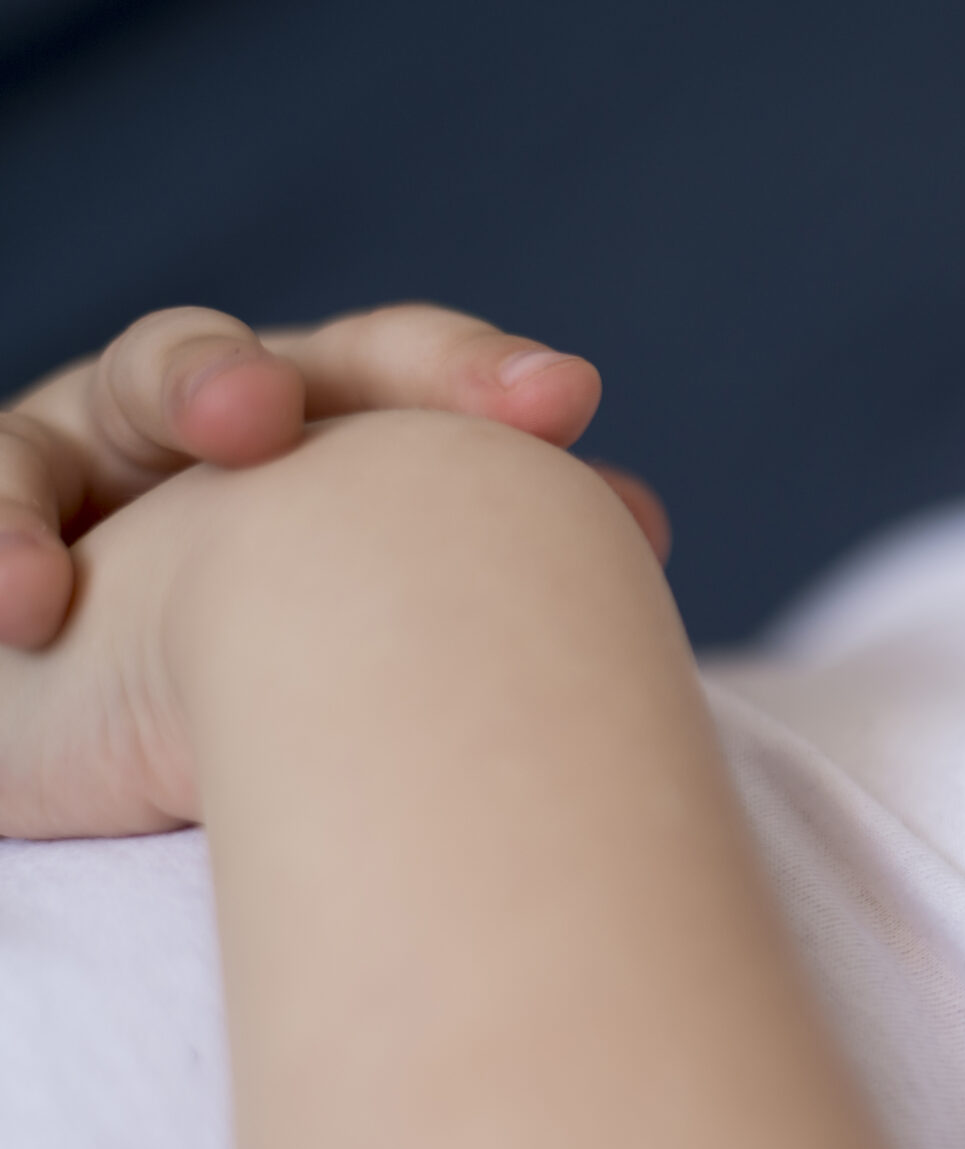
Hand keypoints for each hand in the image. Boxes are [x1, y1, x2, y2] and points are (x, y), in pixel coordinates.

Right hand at [0, 305, 672, 647]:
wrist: (173, 711)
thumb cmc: (326, 640)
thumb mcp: (404, 585)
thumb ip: (510, 544)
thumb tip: (642, 521)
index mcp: (326, 416)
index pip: (393, 362)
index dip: (469, 373)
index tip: (560, 404)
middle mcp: (201, 417)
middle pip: (224, 361)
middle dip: (243, 380)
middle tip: (266, 419)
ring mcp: (90, 463)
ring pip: (86, 413)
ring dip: (142, 425)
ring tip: (190, 457)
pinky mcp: (9, 523)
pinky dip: (6, 544)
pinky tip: (28, 605)